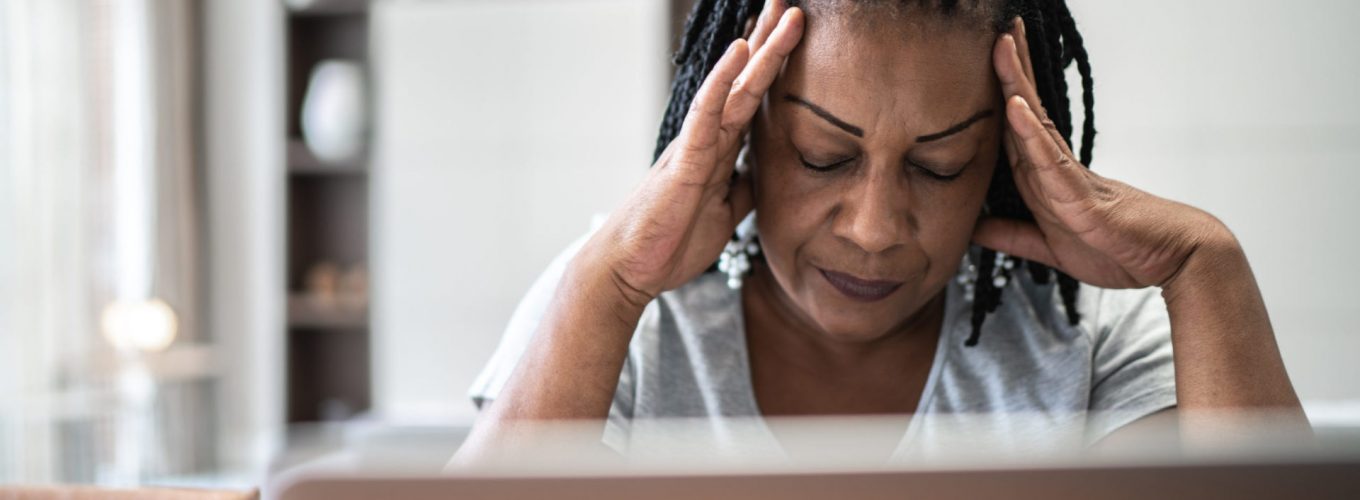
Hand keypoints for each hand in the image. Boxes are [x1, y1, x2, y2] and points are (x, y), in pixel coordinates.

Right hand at [578, 2, 803, 305]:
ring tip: (782, 11)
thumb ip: (744, 189)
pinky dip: (724, 81)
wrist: (630, 269)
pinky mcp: (684, 162)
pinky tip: (739, 51)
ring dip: (760, 49)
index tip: (796, 31)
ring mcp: (696, 145)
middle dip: (772, 41)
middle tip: (793, 2)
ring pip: (735, 88)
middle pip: (748, 80)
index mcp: (721, 150)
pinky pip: (706, 114)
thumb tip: (764, 172)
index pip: (755, 98)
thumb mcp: (726, 216)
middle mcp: (709, 138)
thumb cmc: (670, 240)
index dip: (774, 65)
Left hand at [972, 19, 1232, 289]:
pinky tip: (1015, 107)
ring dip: (1016, 85)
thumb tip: (973, 227)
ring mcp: (1070, 177)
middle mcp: (1058, 168)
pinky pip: (1052, 161)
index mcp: (1048, 178)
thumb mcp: (1049, 247)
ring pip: (1036, 124)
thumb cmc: (1118, 247)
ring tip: (1003, 44)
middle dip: (1010, 70)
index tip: (988, 58)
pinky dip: (1031, 134)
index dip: (999, 95)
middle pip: (1025, 112)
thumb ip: (1013, 236)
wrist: (1172, 259)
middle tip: (999, 28)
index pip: (1016, 128)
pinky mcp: (1082, 197)